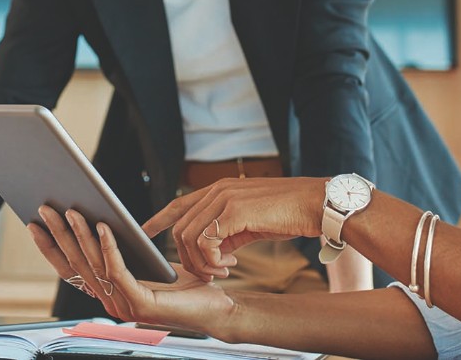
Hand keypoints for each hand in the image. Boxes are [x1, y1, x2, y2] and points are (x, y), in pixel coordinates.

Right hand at [28, 207, 232, 331]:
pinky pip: (118, 271)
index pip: (71, 270)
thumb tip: (99, 219)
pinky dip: (108, 247)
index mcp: (109, 293)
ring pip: (94, 265)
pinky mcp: (141, 304)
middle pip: (77, 265)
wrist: (217, 307)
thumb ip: (124, 251)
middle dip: (58, 234)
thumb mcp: (148, 262)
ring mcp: (123, 306)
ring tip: (71, 210)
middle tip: (45, 208)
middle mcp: (111, 302)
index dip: (51, 248)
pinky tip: (104, 226)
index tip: (35, 224)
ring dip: (80, 236)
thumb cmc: (186, 284)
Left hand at [142, 177, 326, 281]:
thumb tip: (213, 250)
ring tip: (222, 270)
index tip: (144, 232)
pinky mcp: (234, 211)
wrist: (316, 204)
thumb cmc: (289, 213)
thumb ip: (228, 230)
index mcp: (221, 189)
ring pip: (189, 237)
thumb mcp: (251, 221)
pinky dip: (212, 260)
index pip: (179, 203)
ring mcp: (225, 198)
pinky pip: (206, 242)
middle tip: (211, 272)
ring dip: (201, 262)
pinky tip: (230, 264)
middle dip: (188, 257)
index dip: (159, 219)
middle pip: (180, 227)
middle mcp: (218, 190)